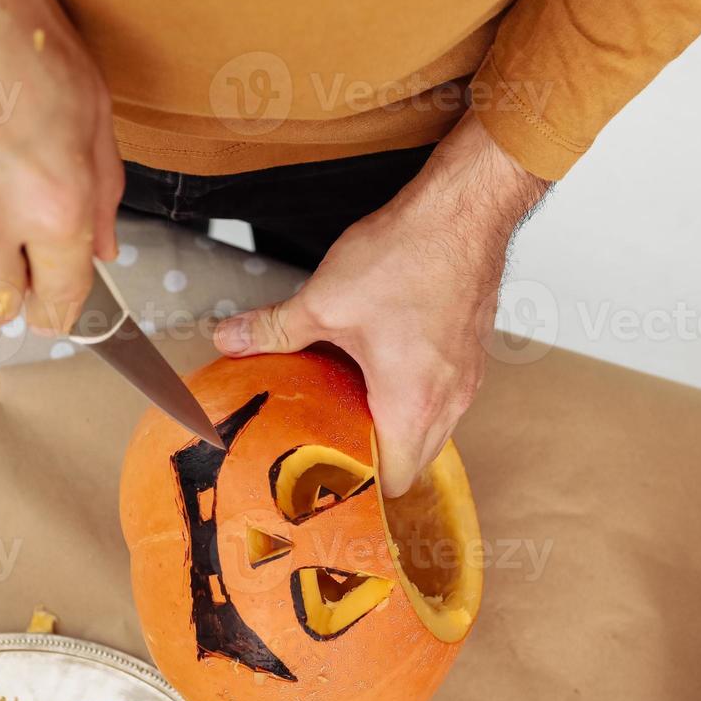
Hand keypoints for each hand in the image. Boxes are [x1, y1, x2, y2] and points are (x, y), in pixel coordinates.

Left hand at [213, 111, 549, 496]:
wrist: (464, 212)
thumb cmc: (408, 257)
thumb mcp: (324, 300)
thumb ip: (274, 330)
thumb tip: (229, 340)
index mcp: (411, 405)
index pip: (393, 482)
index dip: (359, 488)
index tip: (326, 481)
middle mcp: (449, 402)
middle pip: (413, 462)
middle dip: (373, 461)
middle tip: (330, 446)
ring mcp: (466, 378)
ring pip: (432, 430)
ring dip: (395, 427)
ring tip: (350, 408)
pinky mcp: (470, 353)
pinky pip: (442, 397)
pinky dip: (414, 398)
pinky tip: (378, 369)